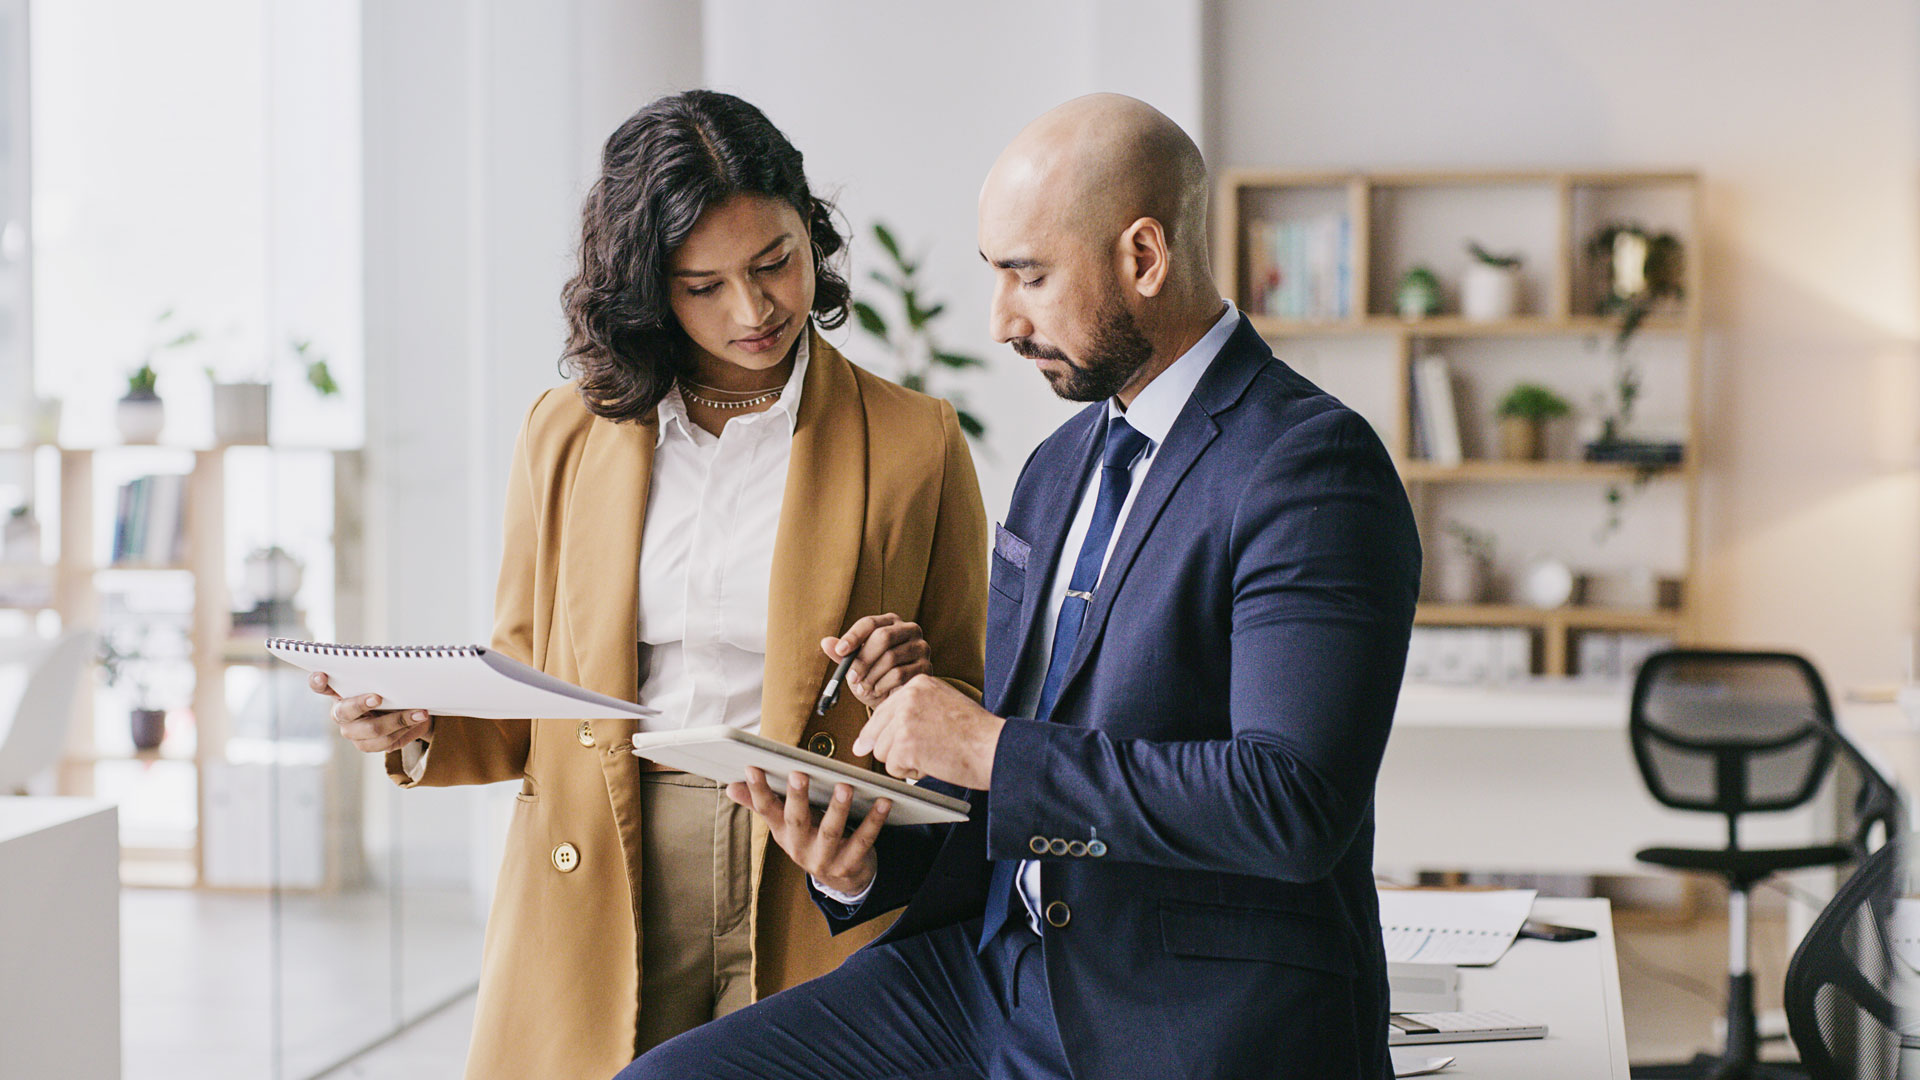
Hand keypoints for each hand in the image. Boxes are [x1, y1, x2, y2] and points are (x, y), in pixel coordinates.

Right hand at [309, 672, 433, 753]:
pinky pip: (385, 742)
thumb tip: (396, 672)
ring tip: (419, 712)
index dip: (318, 682)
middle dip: (362, 704)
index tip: (323, 675)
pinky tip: (416, 722)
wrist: (409, 711)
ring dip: (398, 720)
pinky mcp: (367, 745)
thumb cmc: (392, 691)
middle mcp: (341, 713)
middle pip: (345, 712)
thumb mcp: (387, 681)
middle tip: (378, 697)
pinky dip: (404, 731)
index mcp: (339, 691)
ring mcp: (353, 731)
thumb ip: (382, 677)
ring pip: (372, 730)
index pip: (320, 686)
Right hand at [726, 767, 888, 895]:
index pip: (766, 809)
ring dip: (838, 809)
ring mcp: (824, 859)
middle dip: (797, 798)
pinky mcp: (849, 865)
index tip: (752, 767)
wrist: (840, 878)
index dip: (758, 790)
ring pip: (830, 832)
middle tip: (799, 774)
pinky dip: (874, 821)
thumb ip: (761, 803)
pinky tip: (883, 802)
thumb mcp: (784, 825)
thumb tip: (731, 786)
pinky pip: (863, 841)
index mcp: (782, 833)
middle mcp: (799, 847)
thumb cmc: (811, 839)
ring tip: (845, 786)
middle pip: (796, 820)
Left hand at [820, 613, 929, 708]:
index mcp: (890, 622)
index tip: (840, 651)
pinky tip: (877, 691)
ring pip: (890, 658)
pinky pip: (900, 675)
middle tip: (851, 676)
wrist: (894, 699)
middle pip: (883, 637)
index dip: (853, 636)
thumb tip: (825, 643)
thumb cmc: (874, 677)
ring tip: (863, 686)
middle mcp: (909, 630)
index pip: (870, 623)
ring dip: (871, 676)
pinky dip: (883, 685)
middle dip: (863, 659)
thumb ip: (843, 654)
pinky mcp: (926, 667)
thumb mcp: (855, 665)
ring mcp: (921, 648)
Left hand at [853, 674, 1003, 789]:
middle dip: (885, 748)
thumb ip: (914, 711)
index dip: (875, 731)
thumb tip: (879, 732)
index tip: (866, 743)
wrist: (993, 746)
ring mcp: (905, 720)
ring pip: (882, 751)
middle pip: (877, 730)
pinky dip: (910, 773)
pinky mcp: (904, 744)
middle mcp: (908, 698)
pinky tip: (932, 764)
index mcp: (918, 684)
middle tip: (894, 756)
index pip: (883, 709)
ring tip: (932, 755)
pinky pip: (893, 768)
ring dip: (903, 761)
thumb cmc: (977, 732)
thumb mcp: (944, 704)